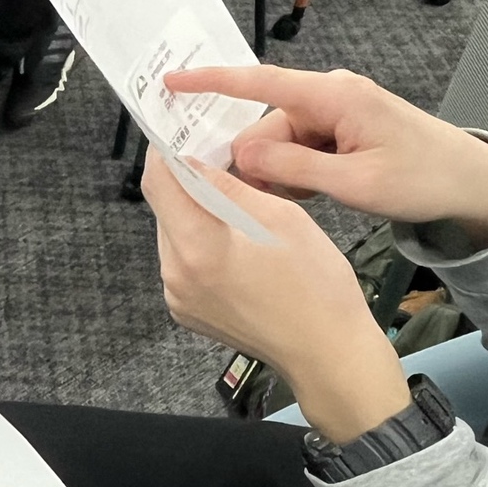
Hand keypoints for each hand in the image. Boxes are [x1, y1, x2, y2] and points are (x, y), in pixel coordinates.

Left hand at [142, 149, 409, 442]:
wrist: (328, 354)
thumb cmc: (316, 286)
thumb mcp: (281, 218)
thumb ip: (229, 187)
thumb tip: (196, 162)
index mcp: (197, 249)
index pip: (159, 183)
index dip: (165, 151)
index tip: (178, 132)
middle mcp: (175, 276)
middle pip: (164, 209)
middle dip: (184, 181)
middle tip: (214, 159)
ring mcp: (178, 299)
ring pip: (173, 235)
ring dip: (193, 213)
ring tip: (231, 202)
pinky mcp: (187, 312)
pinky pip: (183, 263)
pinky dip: (199, 243)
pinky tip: (232, 240)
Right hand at [166, 66, 487, 248]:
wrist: (470, 183)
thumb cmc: (423, 178)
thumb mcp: (354, 183)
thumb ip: (293, 167)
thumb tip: (241, 155)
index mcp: (333, 97)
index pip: (260, 82)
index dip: (212, 83)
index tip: (172, 81)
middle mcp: (328, 96)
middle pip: (265, 126)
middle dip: (256, 162)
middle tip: (265, 200)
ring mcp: (334, 113)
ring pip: (278, 143)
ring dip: (280, 174)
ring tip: (306, 201)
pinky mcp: (338, 130)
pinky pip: (298, 150)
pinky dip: (295, 174)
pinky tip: (313, 194)